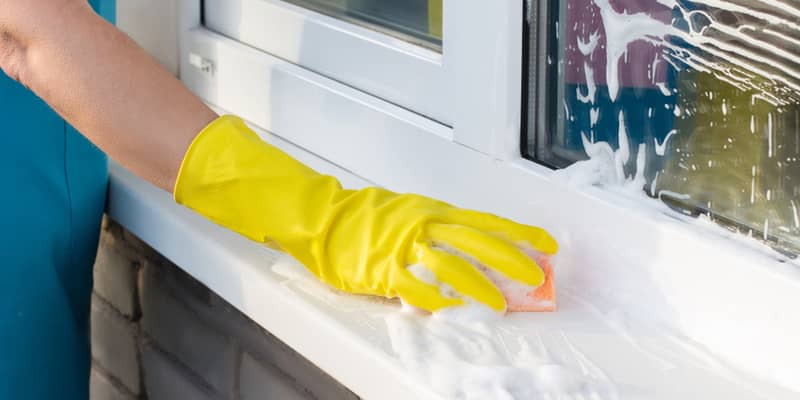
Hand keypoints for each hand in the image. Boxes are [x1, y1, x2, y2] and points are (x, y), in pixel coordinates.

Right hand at [175, 116, 557, 311]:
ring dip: (479, 287)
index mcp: (434, 210)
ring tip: (500, 304)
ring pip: (452, 267)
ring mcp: (404, 246)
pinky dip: (436, 300)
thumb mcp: (408, 212)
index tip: (547, 244)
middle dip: (510, 260)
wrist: (323, 218)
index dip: (519, 233)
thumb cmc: (364, 216)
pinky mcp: (384, 269)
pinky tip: (451, 311)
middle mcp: (425, 224)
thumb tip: (470, 246)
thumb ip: (437, 228)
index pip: (486, 221)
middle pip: (478, 242)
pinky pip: (415, 288)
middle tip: (535, 277)